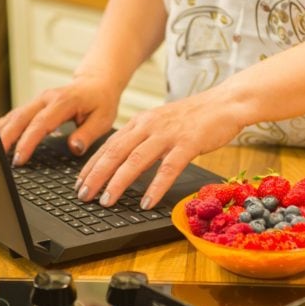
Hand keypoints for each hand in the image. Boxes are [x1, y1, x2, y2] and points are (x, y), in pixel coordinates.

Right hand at [0, 76, 119, 164]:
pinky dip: (3, 126)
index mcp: (63, 102)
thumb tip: (74, 147)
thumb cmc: (100, 102)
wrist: (97, 83)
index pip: (41, 124)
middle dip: (6, 138)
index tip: (19, 158)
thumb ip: (88, 134)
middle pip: (20, 118)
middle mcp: (46, 99)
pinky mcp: (34, 105)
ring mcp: (38, 100)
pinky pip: (15, 115)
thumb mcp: (103, 119)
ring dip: (0, 132)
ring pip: (14, 115)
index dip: (28, 142)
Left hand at [75, 89, 243, 208]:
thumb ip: (141, 139)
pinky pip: (168, 168)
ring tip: (106, 201)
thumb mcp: (159, 123)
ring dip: (118, 182)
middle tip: (83, 195)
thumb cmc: (192, 118)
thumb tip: (121, 161)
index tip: (80, 182)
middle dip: (96, 175)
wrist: (224, 102)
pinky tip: (147, 202)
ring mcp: (168, 134)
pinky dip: (156, 186)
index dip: (91, 165)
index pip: (108, 145)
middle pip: (115, 152)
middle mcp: (148, 126)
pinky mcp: (188, 143)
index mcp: (140, 122)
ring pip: (136, 160)